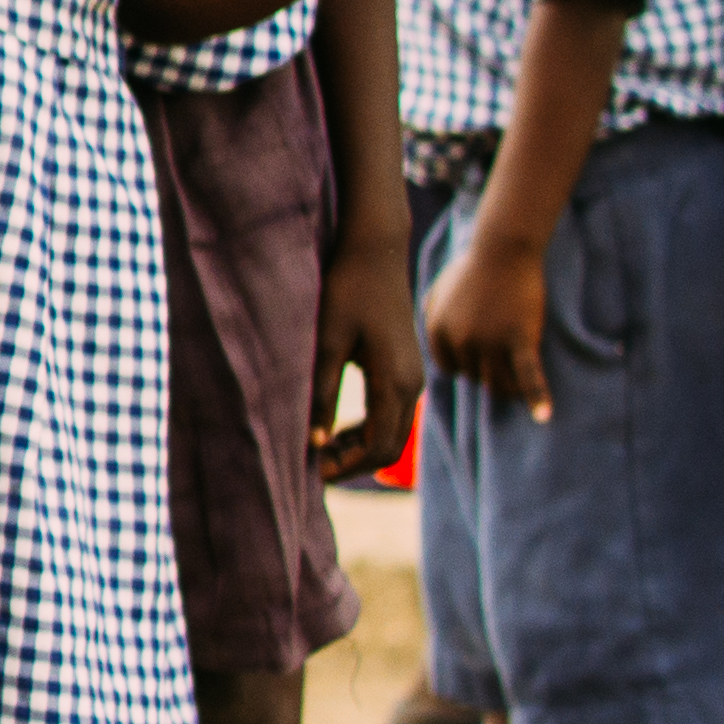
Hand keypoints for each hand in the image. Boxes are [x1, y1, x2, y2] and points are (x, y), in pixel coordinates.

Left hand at [317, 226, 428, 466]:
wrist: (377, 251)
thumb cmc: (347, 290)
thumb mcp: (327, 341)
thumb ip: (322, 392)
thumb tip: (314, 442)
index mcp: (394, 381)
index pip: (379, 448)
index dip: (346, 466)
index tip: (311, 472)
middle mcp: (411, 385)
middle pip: (389, 447)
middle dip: (352, 463)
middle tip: (311, 466)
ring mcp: (412, 378)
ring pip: (391, 433)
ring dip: (358, 447)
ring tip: (318, 449)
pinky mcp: (405, 370)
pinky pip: (391, 414)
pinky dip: (366, 429)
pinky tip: (335, 427)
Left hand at [421, 228, 552, 419]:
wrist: (503, 248)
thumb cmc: (472, 269)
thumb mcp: (439, 292)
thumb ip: (432, 320)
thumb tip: (433, 349)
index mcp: (437, 330)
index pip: (450, 367)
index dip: (466, 363)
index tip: (479, 354)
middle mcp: (460, 340)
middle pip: (475, 376)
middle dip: (488, 369)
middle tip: (503, 355)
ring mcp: (490, 342)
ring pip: (498, 383)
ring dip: (508, 388)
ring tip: (519, 390)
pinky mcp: (520, 339)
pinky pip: (528, 377)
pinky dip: (537, 397)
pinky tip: (544, 417)